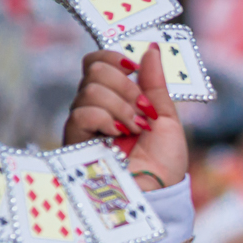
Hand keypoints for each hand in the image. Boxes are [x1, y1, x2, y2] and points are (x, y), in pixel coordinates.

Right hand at [63, 44, 186, 190]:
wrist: (159, 193)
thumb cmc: (164, 163)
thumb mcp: (167, 117)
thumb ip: (156, 84)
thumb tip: (151, 49)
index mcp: (115, 99)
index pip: (97, 63)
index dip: (114, 58)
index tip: (134, 69)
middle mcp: (94, 109)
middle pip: (94, 69)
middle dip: (126, 86)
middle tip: (143, 111)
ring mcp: (83, 125)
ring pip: (91, 90)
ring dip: (122, 107)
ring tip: (136, 129)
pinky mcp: (75, 143)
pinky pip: (81, 113)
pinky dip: (105, 119)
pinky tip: (118, 134)